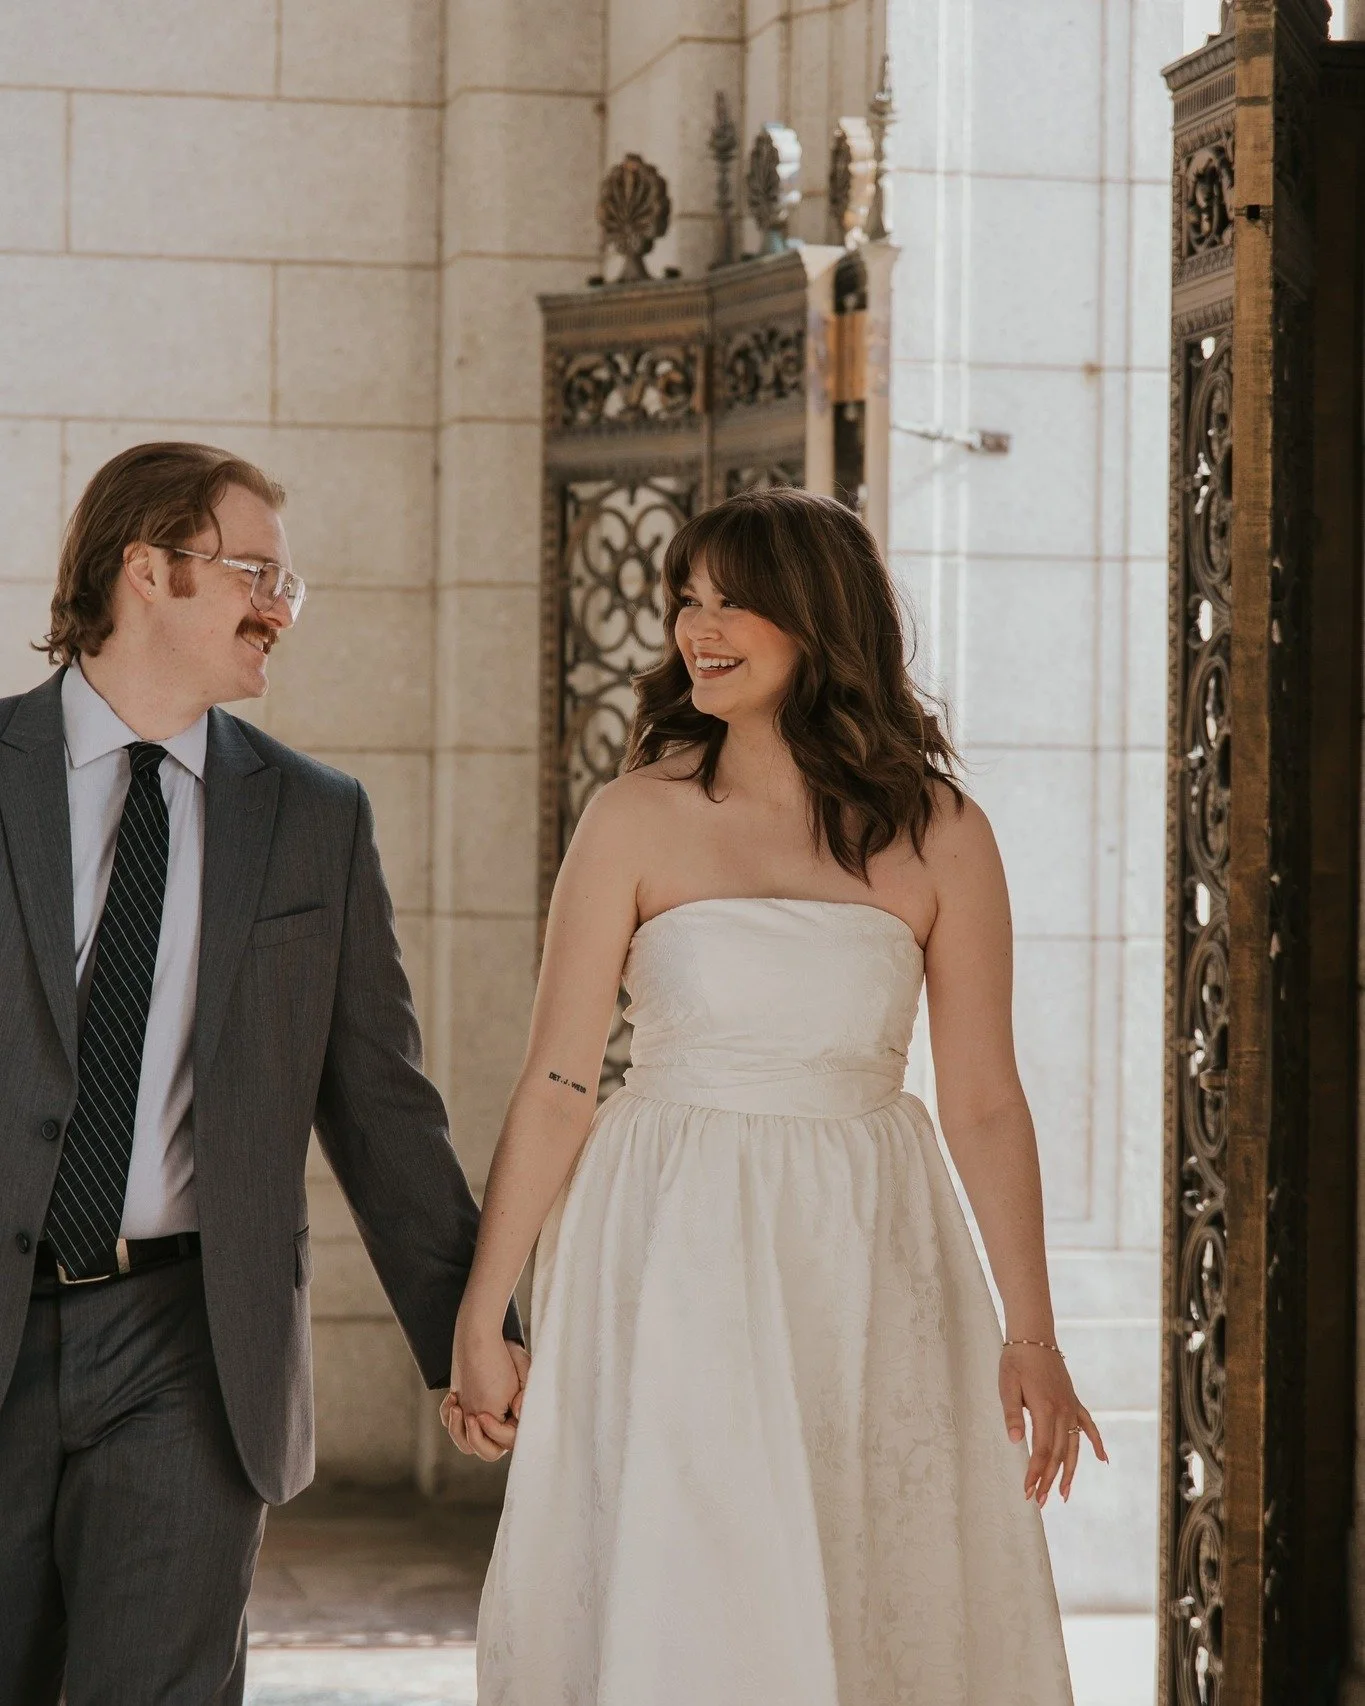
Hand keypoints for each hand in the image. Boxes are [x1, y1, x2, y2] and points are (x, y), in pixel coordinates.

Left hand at [443, 1335, 529, 1461]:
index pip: (508, 1441)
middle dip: (475, 1439)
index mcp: (516, 1416)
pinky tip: (452, 1398)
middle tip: (470, 1416)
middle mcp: (498, 1422)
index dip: (494, 1432)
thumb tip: (519, 1413)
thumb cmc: (503, 1350)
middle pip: (488, 1452)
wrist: (480, 1337)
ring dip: (458, 1432)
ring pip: (466, 1446)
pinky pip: (453, 1428)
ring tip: (456, 1407)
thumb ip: (526, 1392)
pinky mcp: (465, 1411)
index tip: (481, 1414)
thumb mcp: (521, 1365)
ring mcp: (480, 1419)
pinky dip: (448, 1418)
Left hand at [999, 1342, 1106, 1506]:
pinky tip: (1103, 1460)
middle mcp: (1063, 1411)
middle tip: (1040, 1501)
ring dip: (1069, 1471)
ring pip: (1074, 1446)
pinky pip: (1089, 1426)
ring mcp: (1071, 1406)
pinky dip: (1096, 1443)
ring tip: (1063, 1494)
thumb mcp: (1007, 1384)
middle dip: (1049, 1479)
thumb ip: (1012, 1413)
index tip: (1028, 1492)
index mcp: (1045, 1409)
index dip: (1036, 1473)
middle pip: (1058, 1453)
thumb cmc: (1016, 1360)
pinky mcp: (1074, 1401)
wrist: (1033, 1336)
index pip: (1042, 1450)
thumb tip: (1016, 1441)